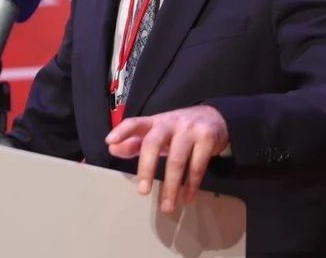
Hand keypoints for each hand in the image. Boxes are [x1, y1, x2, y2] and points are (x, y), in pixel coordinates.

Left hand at [105, 105, 228, 212]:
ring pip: (177, 160)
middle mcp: (170, 123)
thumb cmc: (179, 130)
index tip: (109, 142)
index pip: (135, 122)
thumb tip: (112, 149)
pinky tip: (186, 198)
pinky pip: (197, 166)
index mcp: (155, 122)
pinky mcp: (207, 138)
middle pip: (153, 143)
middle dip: (146, 168)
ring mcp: (190, 130)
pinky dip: (191, 186)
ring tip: (167, 207)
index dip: (122, 131)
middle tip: (142, 192)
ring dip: (171, 187)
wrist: (216, 118)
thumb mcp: (158, 133)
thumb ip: (135, 142)